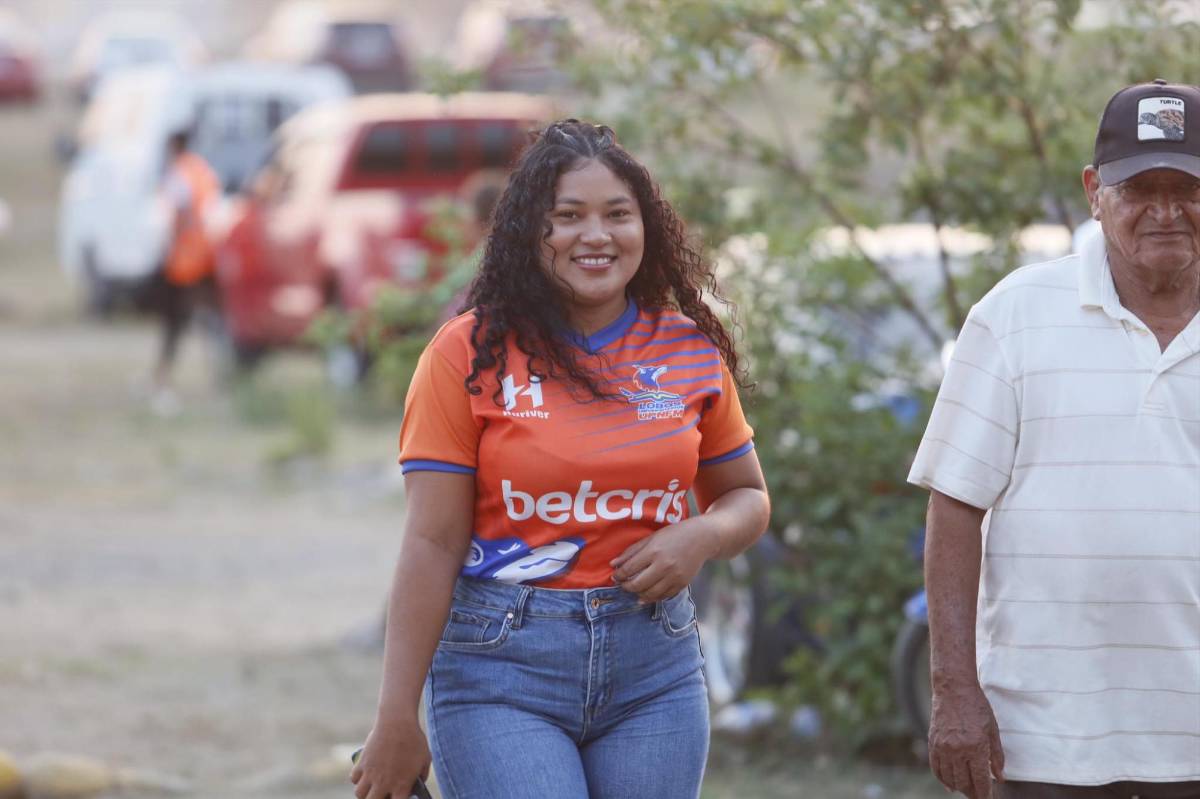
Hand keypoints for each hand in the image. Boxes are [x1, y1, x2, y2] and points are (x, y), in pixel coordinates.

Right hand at [350, 718, 430, 798]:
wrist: (397, 722)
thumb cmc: (414, 740)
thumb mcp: (425, 759)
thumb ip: (422, 775)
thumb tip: (418, 784)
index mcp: (401, 786)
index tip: (397, 796)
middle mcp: (383, 784)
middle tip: (383, 793)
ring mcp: (370, 774)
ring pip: (359, 794)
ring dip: (365, 792)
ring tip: (372, 786)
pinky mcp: (362, 762)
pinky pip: (354, 778)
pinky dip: (358, 779)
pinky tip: (365, 774)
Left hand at [610, 518, 715, 602]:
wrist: (702, 538)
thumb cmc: (674, 535)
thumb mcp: (651, 538)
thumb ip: (632, 551)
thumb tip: (613, 564)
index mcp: (654, 551)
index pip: (629, 569)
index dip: (618, 575)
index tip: (615, 576)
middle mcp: (664, 566)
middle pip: (637, 585)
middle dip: (626, 587)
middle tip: (622, 584)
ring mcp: (674, 577)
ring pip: (650, 594)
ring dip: (638, 594)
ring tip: (634, 590)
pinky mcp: (682, 584)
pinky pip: (663, 596)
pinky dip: (653, 597)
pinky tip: (647, 594)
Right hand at [928, 682, 1004, 798]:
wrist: (953, 689)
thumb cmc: (976, 707)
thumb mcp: (992, 730)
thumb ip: (997, 756)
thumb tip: (999, 777)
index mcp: (976, 747)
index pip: (980, 780)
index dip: (985, 793)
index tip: (987, 798)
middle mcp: (958, 750)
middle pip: (964, 782)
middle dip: (972, 792)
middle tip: (978, 795)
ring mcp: (943, 747)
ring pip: (949, 778)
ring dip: (958, 787)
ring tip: (965, 789)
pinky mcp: (933, 742)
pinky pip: (935, 767)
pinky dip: (942, 778)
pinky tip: (948, 783)